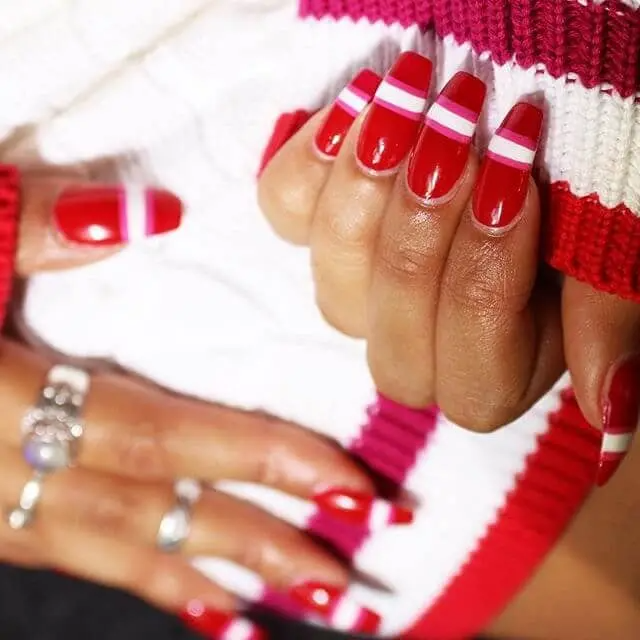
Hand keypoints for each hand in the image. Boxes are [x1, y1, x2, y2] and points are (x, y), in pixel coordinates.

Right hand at [4, 168, 405, 635]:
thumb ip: (41, 221)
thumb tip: (154, 211)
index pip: (161, 438)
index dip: (259, 463)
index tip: (350, 488)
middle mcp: (0, 470)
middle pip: (159, 516)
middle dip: (266, 550)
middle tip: (355, 584)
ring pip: (126, 555)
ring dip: (223, 584)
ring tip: (308, 609)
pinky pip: (81, 560)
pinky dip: (153, 586)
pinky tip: (212, 611)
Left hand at [259, 51, 639, 484]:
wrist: (534, 64)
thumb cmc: (591, 146)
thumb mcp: (623, 216)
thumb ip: (610, 305)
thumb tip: (613, 415)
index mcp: (506, 357)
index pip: (475, 384)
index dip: (487, 291)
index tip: (516, 184)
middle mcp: (425, 335)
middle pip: (395, 353)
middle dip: (423, 241)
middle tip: (458, 137)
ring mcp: (365, 285)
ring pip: (335, 289)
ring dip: (368, 195)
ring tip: (410, 105)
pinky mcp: (317, 219)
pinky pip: (285, 210)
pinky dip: (313, 160)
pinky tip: (361, 106)